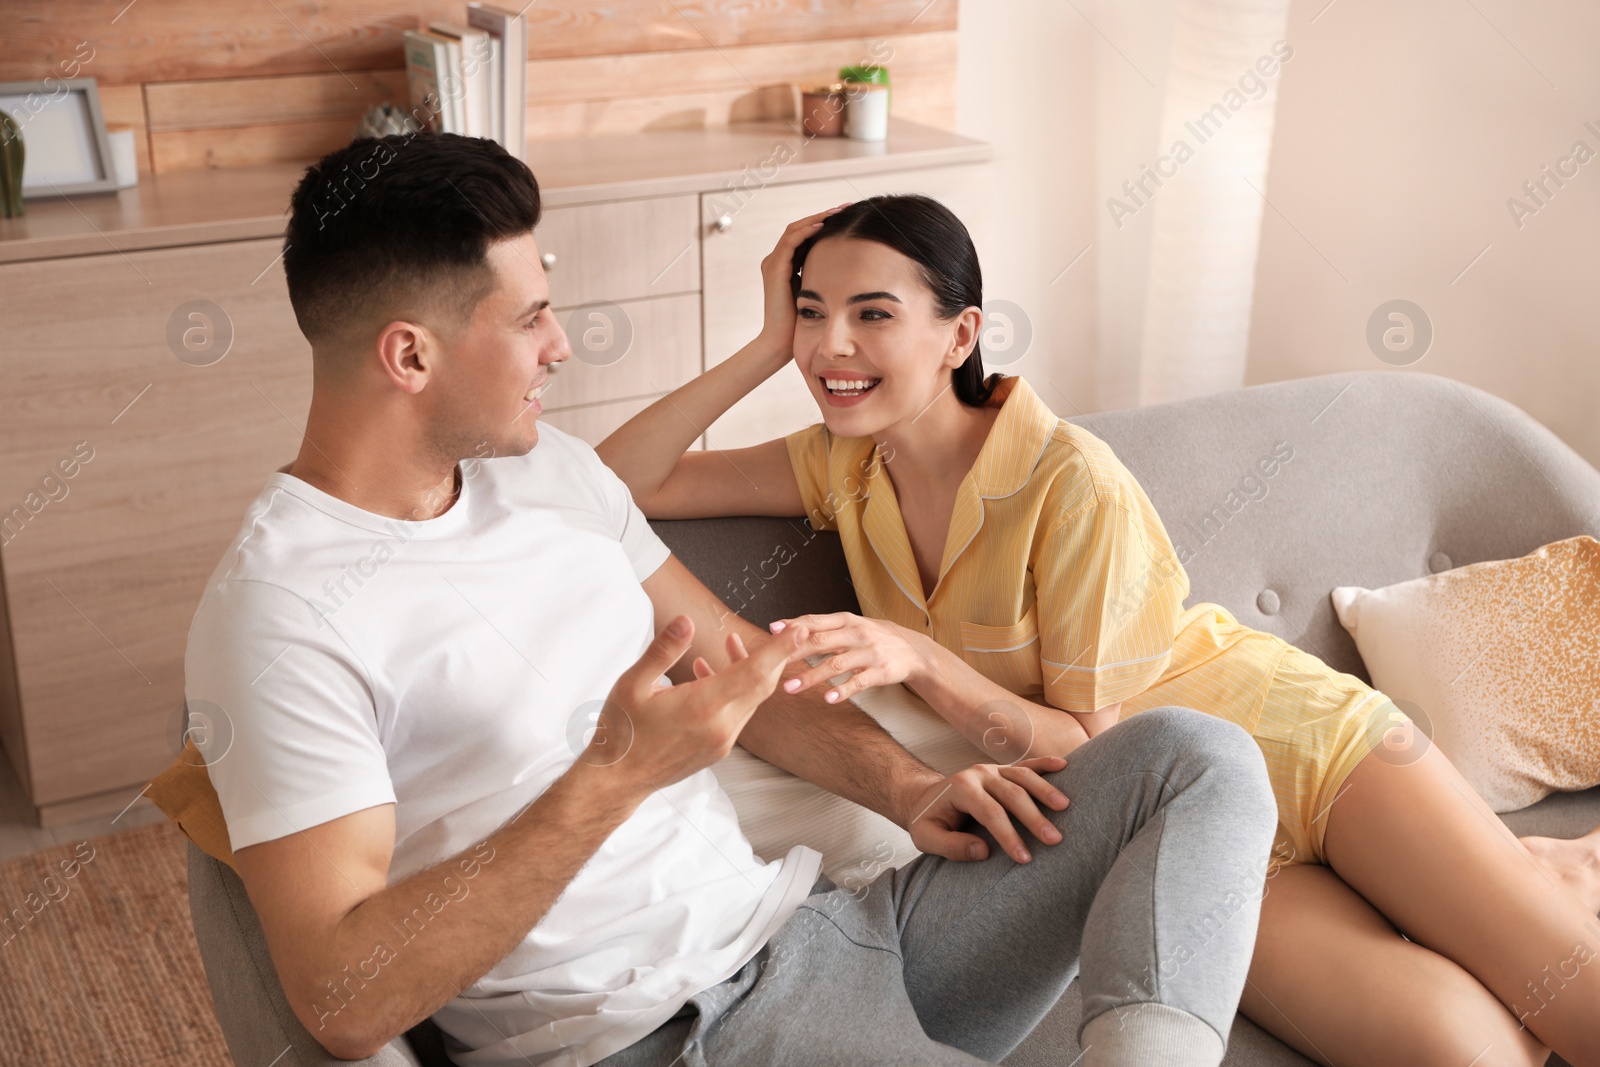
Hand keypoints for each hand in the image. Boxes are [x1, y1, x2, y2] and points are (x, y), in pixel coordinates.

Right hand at [595, 615, 809, 792]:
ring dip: (749, 671)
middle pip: (762, 684)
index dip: (780, 648)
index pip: (754, 672)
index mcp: (704, 707)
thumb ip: (664, 650)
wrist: (618, 780)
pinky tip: (706, 674)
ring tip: (729, 645)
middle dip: (774, 655)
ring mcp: (722, 741)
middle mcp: (721, 726)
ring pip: (750, 699)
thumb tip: (686, 620)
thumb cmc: (621, 731)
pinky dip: (734, 690)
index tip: (799, 630)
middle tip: (779, 630)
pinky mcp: (718, 749)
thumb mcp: (633, 684)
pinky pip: (737, 713)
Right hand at [754, 204, 851, 362]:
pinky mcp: (774, 269)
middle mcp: (776, 260)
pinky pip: (790, 242)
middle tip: (847, 207)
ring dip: (817, 219)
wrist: (781, 343)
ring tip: (838, 212)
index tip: (848, 218)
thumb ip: (825, 278)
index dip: (825, 224)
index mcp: (786, 264)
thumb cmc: (802, 323)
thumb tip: (851, 269)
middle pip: (800, 227)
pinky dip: (807, 232)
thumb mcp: (817, 293)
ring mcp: (773, 263)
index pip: (805, 235)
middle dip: (824, 216)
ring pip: (794, 230)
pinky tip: (824, 227)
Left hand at [771, 611, 931, 702]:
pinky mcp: (880, 672)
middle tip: (772, 664)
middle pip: (820, 641)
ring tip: (789, 687)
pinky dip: (842, 691)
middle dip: (794, 653)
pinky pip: (858, 682)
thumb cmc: (871, 637)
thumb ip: (821, 628)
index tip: (772, 632)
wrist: (912, 650)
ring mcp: (869, 653)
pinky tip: (827, 699)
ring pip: (835, 664)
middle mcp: (856, 633)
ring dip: (810, 677)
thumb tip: (785, 628)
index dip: (793, 626)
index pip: (815, 621)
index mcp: (846, 620)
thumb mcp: (850, 626)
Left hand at [903, 757, 1070, 863]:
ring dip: (1046, 791)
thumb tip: (984, 852)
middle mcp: (978, 774)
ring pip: (1023, 777)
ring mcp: (992, 769)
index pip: (990, 813)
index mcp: (961, 788)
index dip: (1008, 835)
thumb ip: (951, 846)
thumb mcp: (926, 838)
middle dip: (1034, 818)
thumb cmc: (927, 821)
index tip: (1025, 858)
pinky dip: (1044, 764)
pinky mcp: (1001, 770)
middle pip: (1012, 794)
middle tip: (1055, 839)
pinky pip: (1026, 764)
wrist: (924, 798)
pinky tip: (1064, 764)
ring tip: (1065, 808)